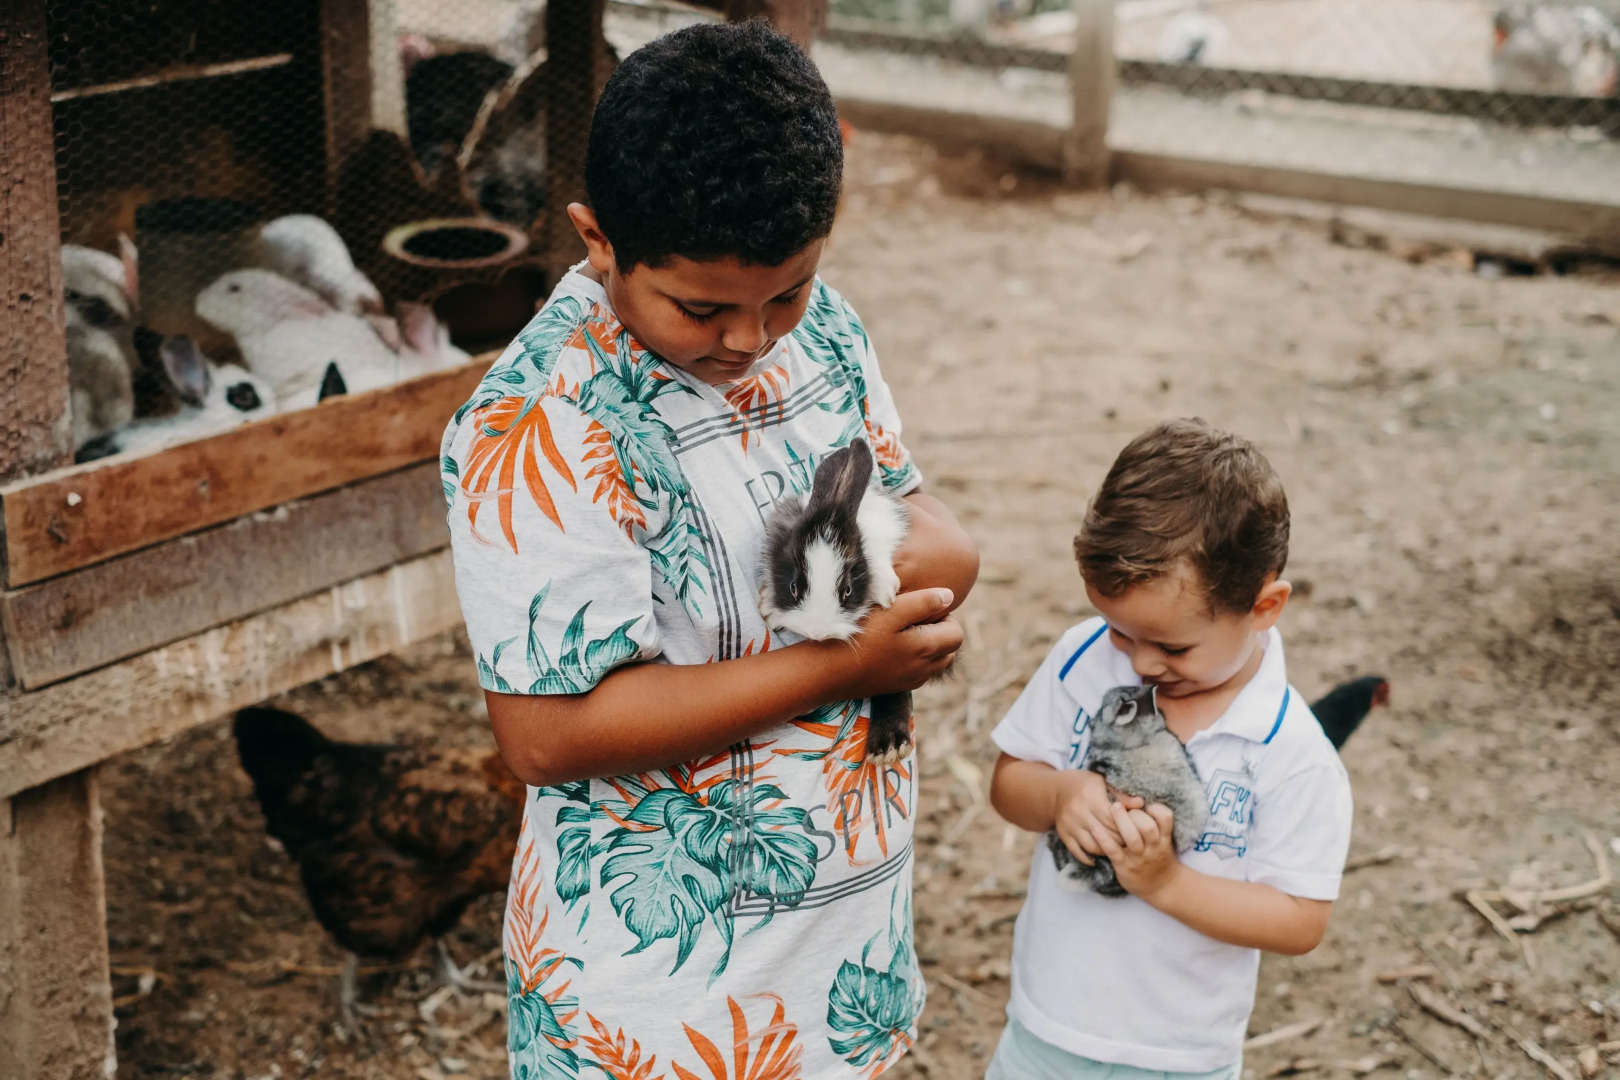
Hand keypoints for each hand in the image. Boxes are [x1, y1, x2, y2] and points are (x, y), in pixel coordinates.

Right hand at [829, 588, 962, 699]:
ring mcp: (909, 681)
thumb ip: (923, 603)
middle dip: (940, 632)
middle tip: (912, 618)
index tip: (920, 608)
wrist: (827, 672)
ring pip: (935, 663)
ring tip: (901, 631)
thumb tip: (949, 596)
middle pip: (950, 650)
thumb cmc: (858, 636)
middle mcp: (923, 670)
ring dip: (928, 646)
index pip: (957, 633)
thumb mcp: (890, 612)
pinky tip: (889, 647)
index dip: (944, 616)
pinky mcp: (895, 686)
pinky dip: (913, 659)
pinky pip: (917, 672)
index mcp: (927, 649)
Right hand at [1052, 770, 1143, 865]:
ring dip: (1107, 851)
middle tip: (1131, 844)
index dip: (1126, 827)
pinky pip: (1078, 852)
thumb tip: (1141, 804)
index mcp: (1090, 796)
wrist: (1057, 789)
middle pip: (1105, 834)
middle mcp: (1078, 812)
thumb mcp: (1103, 783)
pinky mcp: (1063, 834)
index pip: (1113, 819)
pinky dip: (1090, 858)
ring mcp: (1069, 825)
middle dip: (1120, 841)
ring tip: (1118, 849)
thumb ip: (1122, 795)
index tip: (1136, 831)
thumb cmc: (1086, 784)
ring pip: (1093, 846)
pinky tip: (1100, 857)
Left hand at [1091, 802, 1180, 900]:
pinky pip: (1113, 851)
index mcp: (1163, 838)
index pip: (1166, 818)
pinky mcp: (1124, 866)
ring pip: (1132, 838)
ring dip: (1121, 821)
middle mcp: (1153, 847)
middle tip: (1121, 805)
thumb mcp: (1162, 840)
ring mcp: (1139, 857)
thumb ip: (1154, 822)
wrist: (1162, 887)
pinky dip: (1103, 839)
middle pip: (1148, 827)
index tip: (1145, 804)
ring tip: (1111, 807)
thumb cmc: (1158, 857)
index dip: (1156, 808)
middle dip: (1135, 814)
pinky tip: (1094, 828)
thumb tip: (1138, 798)